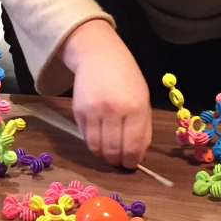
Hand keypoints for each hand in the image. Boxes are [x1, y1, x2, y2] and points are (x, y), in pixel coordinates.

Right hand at [61, 19, 151, 167]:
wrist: (99, 56)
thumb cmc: (126, 77)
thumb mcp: (142, 99)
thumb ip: (143, 128)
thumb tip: (138, 154)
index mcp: (135, 107)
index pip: (133, 146)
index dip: (131, 161)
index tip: (130, 164)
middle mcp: (113, 110)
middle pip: (113, 150)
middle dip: (116, 161)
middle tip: (119, 161)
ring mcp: (93, 111)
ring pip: (96, 147)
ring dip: (103, 154)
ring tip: (108, 152)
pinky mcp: (78, 111)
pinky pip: (85, 136)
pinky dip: (92, 141)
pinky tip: (99, 135)